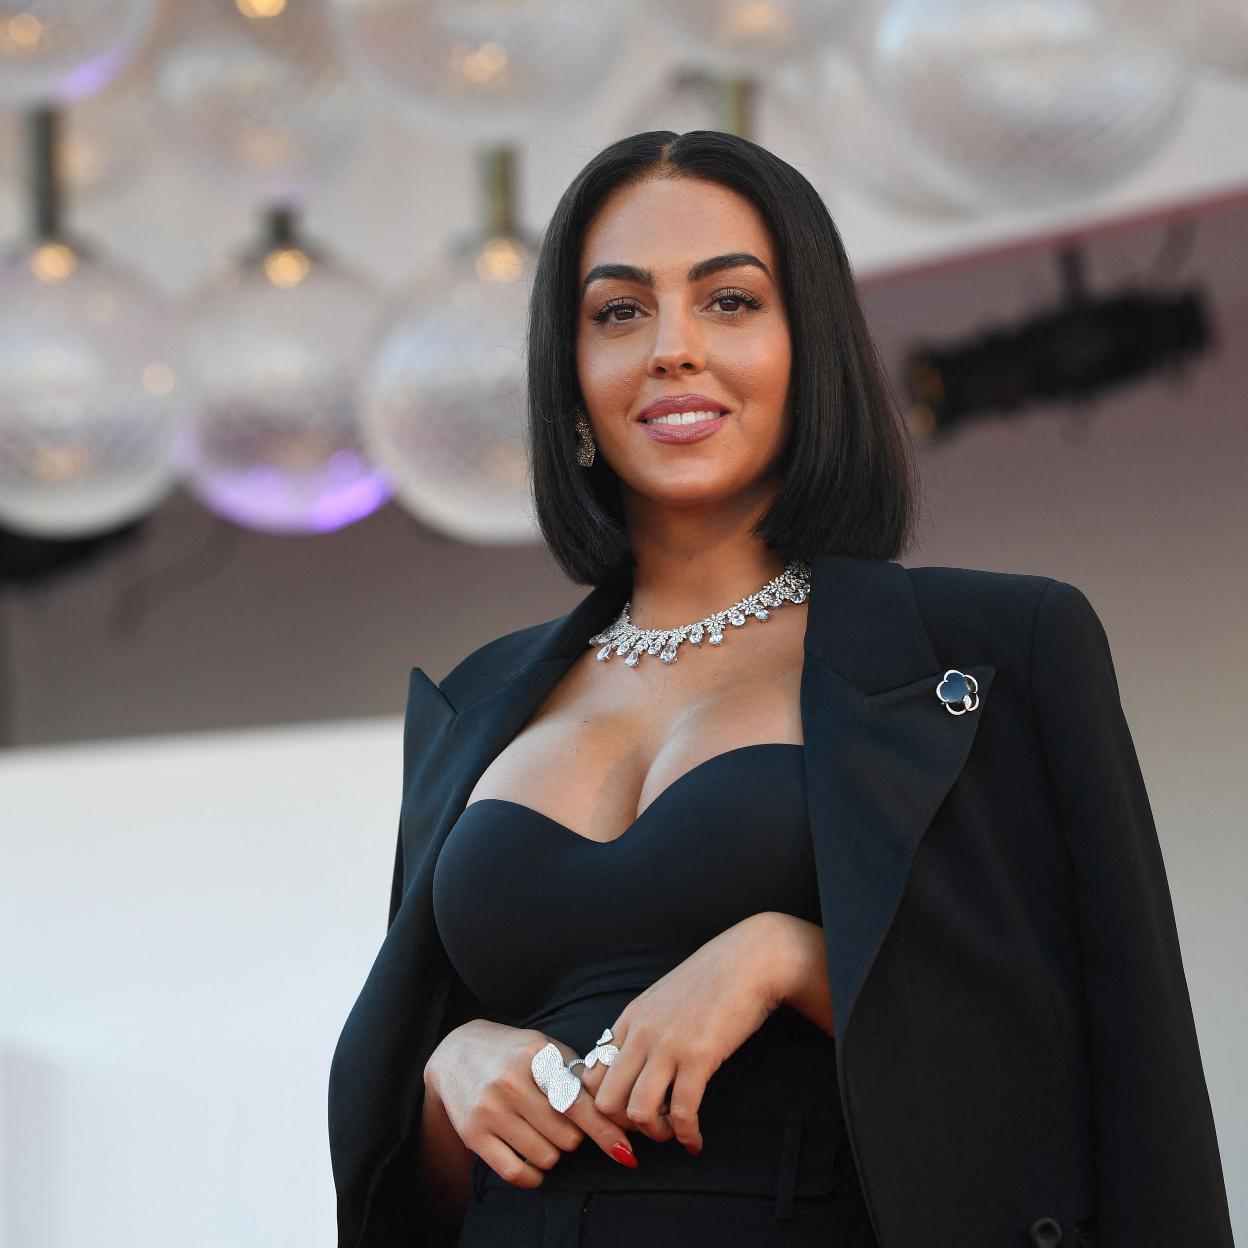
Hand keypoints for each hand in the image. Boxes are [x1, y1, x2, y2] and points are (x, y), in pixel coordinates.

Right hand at [424, 1019, 638, 1187]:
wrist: (456, 1052)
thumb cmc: (514, 1052)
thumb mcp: (545, 1048)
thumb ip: (577, 1073)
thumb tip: (615, 1107)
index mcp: (535, 1056)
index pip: (578, 1102)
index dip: (604, 1131)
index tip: (625, 1153)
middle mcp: (511, 1083)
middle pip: (567, 1136)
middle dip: (574, 1136)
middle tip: (561, 1121)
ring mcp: (489, 1110)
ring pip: (546, 1157)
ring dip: (553, 1152)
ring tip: (542, 1131)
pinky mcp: (473, 1135)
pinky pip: (516, 1173)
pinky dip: (533, 1175)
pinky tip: (531, 1158)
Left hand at [578, 912, 828, 1154]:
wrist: (750, 959)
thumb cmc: (713, 980)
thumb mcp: (665, 1000)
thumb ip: (646, 1028)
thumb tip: (637, 1065)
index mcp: (630, 1019)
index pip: (590, 1076)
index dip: (603, 1106)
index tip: (627, 1116)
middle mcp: (641, 1033)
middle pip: (605, 1101)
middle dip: (624, 1127)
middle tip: (650, 1128)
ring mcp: (668, 1045)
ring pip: (637, 1112)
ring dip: (655, 1134)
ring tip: (673, 1133)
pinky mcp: (699, 1056)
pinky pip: (682, 1113)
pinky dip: (687, 1136)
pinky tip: (696, 1140)